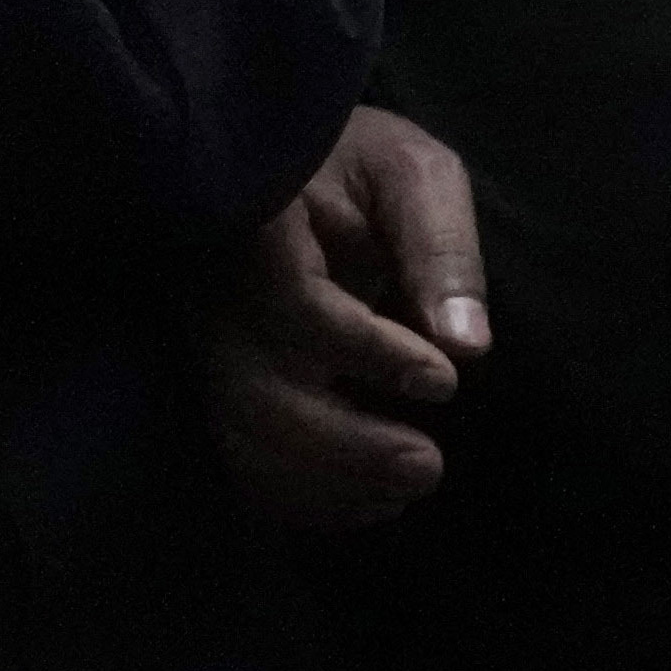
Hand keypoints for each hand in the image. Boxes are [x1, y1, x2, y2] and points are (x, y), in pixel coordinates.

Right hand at [210, 109, 485, 535]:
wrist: (296, 175)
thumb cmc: (362, 171)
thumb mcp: (414, 177)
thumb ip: (440, 245)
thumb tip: (466, 345)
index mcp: (256, 225)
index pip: (293, 304)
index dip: (368, 354)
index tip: (444, 380)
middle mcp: (212, 291)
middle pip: (253, 391)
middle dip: (347, 445)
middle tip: (430, 463)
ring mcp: (204, 346)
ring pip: (243, 440)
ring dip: (331, 483)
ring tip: (412, 481)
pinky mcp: (215, 388)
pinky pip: (243, 464)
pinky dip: (308, 499)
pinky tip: (376, 498)